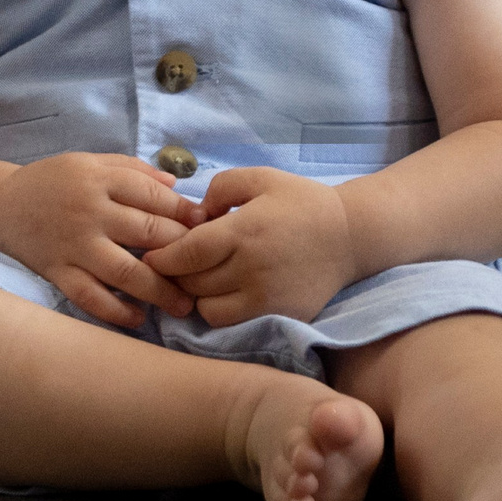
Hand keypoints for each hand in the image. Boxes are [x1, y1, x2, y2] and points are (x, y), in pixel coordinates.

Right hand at [0, 151, 206, 327]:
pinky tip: (139, 317)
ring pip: (126, 272)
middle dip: (184, 254)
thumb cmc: (51, 183)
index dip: (187, 214)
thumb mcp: (89, 162)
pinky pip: (91, 297)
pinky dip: (117, 311)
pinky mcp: (57, 272)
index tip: (208, 230)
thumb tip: (177, 186)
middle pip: (149, 234)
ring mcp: (73, 245)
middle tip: (207, 271)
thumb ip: (132, 170)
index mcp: (98, 178)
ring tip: (183, 305)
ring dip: (160, 291)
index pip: (155, 196)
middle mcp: (88, 211)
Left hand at [143, 166, 358, 326]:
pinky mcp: (279, 315)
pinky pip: (231, 322)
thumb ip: (220, 188)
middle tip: (170, 266)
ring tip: (195, 281)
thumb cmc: (301, 203)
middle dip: (174, 275)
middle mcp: (253, 268)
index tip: (151, 255)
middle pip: (192, 283)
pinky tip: (218, 295)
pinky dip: (217, 312)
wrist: (351, 236)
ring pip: (207, 308)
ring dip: (194, 296)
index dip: (162, 257)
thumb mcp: (260, 178)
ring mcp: (267, 297)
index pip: (188, 253)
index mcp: (245, 231)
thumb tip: (194, 214)